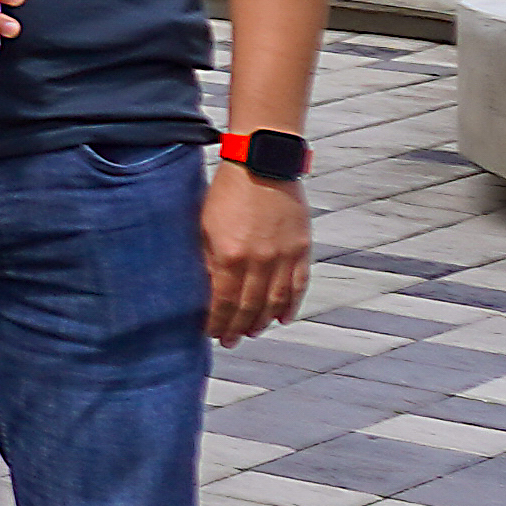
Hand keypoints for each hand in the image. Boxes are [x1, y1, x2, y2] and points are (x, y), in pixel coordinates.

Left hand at [198, 160, 308, 344]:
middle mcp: (259, 260)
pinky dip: (290, 305)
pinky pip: (297, 285)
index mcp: (230, 255)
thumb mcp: (203, 225)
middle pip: (249, 307)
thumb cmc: (226, 191)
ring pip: (275, 301)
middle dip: (237, 327)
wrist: (262, 164)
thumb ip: (205, 258)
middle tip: (229, 340)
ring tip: (252, 332)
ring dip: (262, 321)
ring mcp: (283, 256)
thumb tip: (204, 289)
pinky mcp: (301, 248)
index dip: (217, 322)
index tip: (211, 333)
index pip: (223, 301)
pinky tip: (281, 318)